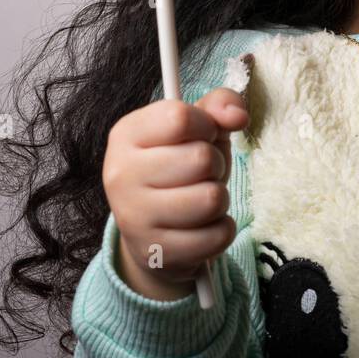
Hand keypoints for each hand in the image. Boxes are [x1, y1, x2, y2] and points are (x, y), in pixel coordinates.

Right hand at [102, 87, 247, 300]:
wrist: (153, 231)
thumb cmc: (179, 169)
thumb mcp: (198, 129)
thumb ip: (219, 105)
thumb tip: (237, 115)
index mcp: (126, 134)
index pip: (180, 118)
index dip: (206, 125)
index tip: (203, 135)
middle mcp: (120, 174)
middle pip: (201, 159)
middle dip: (215, 165)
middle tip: (201, 173)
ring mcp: (133, 216)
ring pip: (212, 199)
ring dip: (220, 198)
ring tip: (201, 199)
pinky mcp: (155, 252)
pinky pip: (218, 234)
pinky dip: (221, 229)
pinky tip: (201, 226)